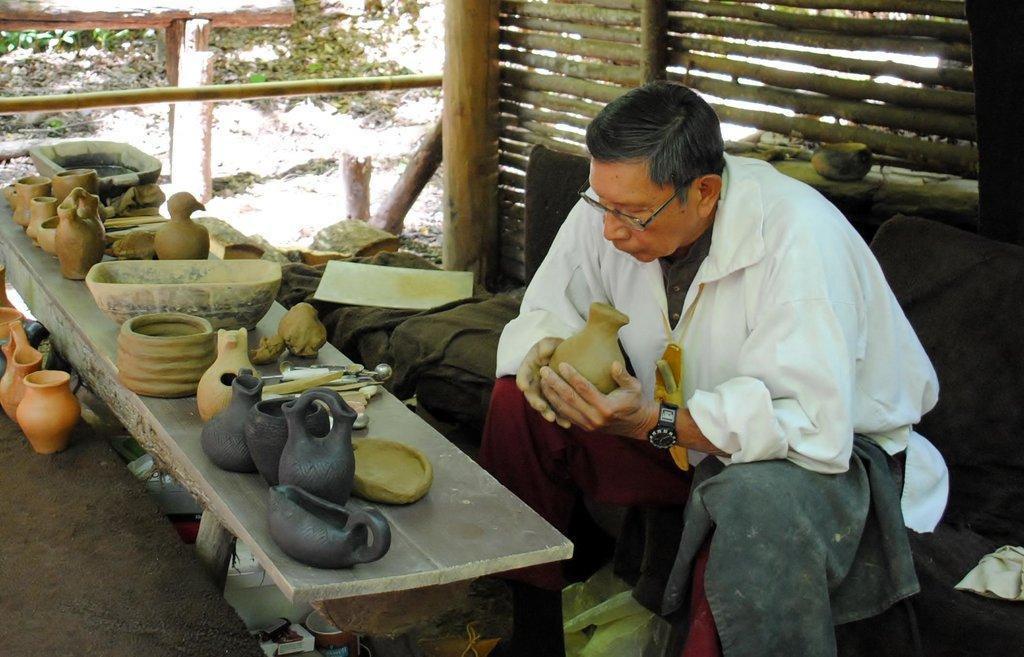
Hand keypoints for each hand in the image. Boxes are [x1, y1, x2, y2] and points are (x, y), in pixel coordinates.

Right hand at [515, 337, 565, 423]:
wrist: (569, 356)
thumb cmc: (557, 348)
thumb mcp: (551, 343)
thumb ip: (547, 345)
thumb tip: (543, 352)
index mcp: (528, 369)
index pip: (522, 375)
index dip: (522, 380)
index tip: (524, 386)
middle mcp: (533, 384)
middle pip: (531, 395)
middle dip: (536, 402)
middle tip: (541, 407)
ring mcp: (543, 394)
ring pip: (542, 406)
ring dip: (547, 413)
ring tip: (553, 419)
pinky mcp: (554, 401)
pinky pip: (555, 411)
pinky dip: (560, 417)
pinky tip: (567, 423)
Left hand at [538, 360, 659, 438]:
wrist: (636, 424)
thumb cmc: (635, 401)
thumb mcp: (634, 387)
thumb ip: (623, 376)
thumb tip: (614, 364)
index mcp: (606, 407)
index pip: (584, 389)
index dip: (572, 376)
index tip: (562, 363)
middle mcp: (595, 418)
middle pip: (569, 399)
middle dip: (555, 383)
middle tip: (544, 370)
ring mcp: (588, 425)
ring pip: (564, 409)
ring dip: (551, 394)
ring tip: (542, 380)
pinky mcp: (584, 427)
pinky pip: (566, 415)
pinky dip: (555, 405)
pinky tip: (547, 393)